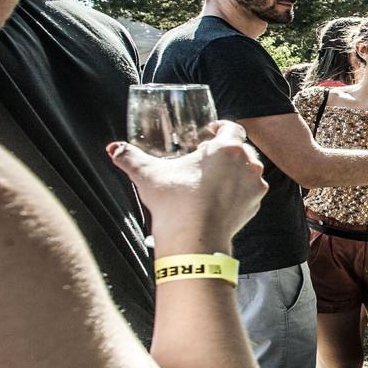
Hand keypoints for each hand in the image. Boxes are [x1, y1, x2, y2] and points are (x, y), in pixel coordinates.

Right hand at [108, 120, 265, 253]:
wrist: (194, 239)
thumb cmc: (175, 203)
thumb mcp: (148, 174)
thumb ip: (129, 157)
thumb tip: (113, 149)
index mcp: (227, 149)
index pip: (232, 128)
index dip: (220, 128)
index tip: (210, 132)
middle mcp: (248, 165)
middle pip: (241, 149)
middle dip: (225, 151)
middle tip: (206, 157)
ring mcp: (254, 186)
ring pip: (248, 170)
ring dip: (234, 170)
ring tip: (213, 176)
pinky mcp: (254, 206)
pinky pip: (249, 192)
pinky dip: (237, 191)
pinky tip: (219, 196)